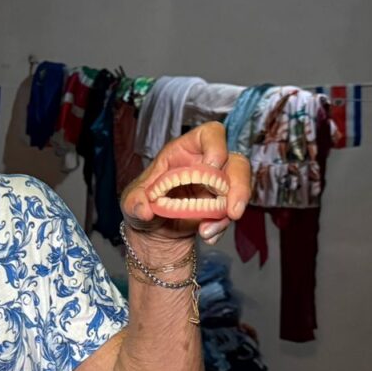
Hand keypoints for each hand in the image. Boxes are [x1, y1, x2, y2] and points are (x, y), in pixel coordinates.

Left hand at [120, 122, 251, 245]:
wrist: (152, 232)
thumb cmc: (142, 204)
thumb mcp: (130, 202)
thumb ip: (134, 203)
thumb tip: (144, 209)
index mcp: (184, 151)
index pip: (210, 134)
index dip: (216, 145)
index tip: (212, 164)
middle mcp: (206, 165)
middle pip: (236, 161)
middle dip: (239, 184)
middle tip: (231, 210)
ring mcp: (217, 186)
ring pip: (240, 187)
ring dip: (233, 209)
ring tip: (209, 230)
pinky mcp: (222, 207)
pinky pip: (231, 213)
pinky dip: (221, 227)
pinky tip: (206, 235)